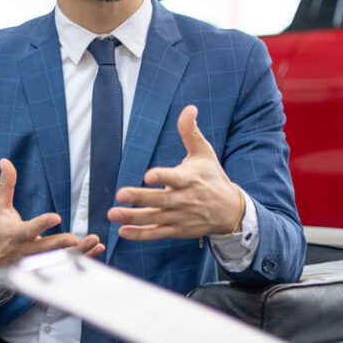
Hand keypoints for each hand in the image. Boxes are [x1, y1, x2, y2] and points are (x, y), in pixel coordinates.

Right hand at [0, 158, 103, 271]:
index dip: (42, 224)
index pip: (29, 230)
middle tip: (74, 239)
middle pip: (46, 248)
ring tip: (94, 241)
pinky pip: (68, 264)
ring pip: (60, 259)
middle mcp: (27, 250)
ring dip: (78, 252)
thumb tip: (5, 161)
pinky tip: (97, 248)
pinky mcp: (48, 265)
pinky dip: (84, 257)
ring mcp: (39, 261)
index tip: (56, 217)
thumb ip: (6, 185)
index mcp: (15, 234)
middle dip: (60, 244)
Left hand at [109, 105, 244, 239]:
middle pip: (160, 200)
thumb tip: (189, 108)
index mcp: (190, 179)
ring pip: (155, 218)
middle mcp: (185, 200)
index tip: (149, 176)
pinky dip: (140, 234)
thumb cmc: (212, 177)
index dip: (162, 177)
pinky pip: (157, 233)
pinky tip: (122, 231)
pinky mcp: (177, 230)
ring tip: (112, 213)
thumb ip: (190, 132)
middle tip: (120, 194)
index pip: (175, 178)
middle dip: (140, 198)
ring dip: (133, 217)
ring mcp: (180, 217)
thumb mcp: (204, 153)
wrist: (229, 210)